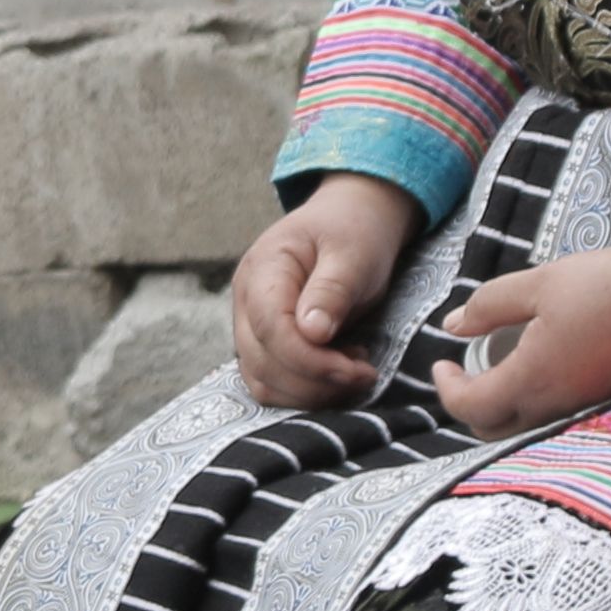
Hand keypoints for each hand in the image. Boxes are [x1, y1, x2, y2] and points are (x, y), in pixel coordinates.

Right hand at [231, 180, 420, 408]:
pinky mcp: (264, 344)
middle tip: (365, 372)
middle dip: (315, 381)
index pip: (270, 329)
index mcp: (263, 270)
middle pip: (262, 362)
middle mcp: (246, 300)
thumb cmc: (352, 232)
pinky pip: (272, 382)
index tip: (357, 368)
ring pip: (263, 381)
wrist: (350, 220)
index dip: (310, 360)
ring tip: (354, 370)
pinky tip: (339, 372)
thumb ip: (332, 290)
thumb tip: (312, 333)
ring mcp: (250, 324)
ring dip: (310, 391)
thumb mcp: (353, 253)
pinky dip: (306, 390)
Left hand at [427, 232, 610, 430]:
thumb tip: (453, 326)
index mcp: (534, 380)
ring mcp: (584, 411)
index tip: (441, 363)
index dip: (446, 389)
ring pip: (525, 429)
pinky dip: (532, 404)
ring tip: (497, 364)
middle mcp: (557, 408)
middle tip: (464, 370)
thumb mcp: (541, 283)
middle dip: (469, 406)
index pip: (470, 408)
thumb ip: (490, 307)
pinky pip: (554, 420)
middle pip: (493, 430)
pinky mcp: (606, 404)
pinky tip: (536, 367)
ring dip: (501, 407)